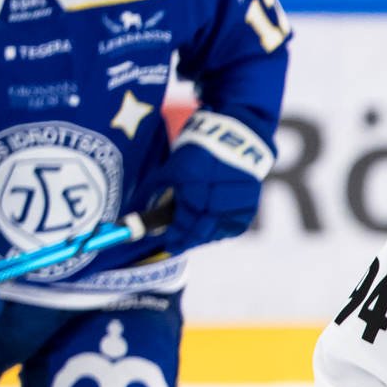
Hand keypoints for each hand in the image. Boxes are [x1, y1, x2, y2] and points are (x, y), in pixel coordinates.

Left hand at [154, 111, 273, 256]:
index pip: (185, 217)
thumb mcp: (172, 166)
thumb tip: (136, 209)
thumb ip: (155, 189)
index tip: (168, 243)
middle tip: (177, 245)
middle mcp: (216, 190)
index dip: (177, 233)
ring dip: (204, 238)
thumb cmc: (198, 151)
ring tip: (193, 239)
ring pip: (218, 229)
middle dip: (188, 239)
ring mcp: (236, 198)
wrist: (238, 140)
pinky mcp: (250, 203)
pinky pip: (234, 227)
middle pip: (202, 227)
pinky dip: (221, 232)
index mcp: (193, 179)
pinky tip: (211, 233)